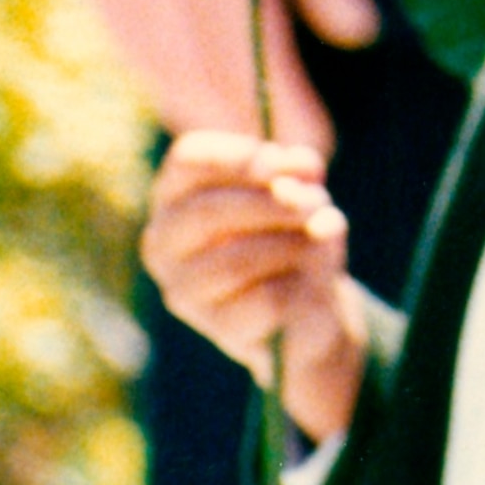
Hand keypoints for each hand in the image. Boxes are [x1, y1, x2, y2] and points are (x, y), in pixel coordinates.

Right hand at [55, 0, 378, 152]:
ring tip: (241, 147)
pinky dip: (158, 77)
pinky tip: (185, 96)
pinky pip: (128, 41)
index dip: (288, 105)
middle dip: (246, 127)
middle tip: (284, 169)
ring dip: (200, 112)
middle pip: (204, 73)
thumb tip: (359, 35)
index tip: (317, 147)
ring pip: (159, 67)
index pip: (258, 49)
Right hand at [140, 130, 369, 444]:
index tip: (277, 161)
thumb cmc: (292, 227)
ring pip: (238, 260)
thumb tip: (295, 189)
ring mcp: (184, 291)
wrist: (306, 300)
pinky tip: (306, 281)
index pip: (189, 159)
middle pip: (208, 211)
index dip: (237, 155)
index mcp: (175, 194)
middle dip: (272, 202)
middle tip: (317, 202)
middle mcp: (164, 243)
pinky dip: (299, 283)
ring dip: (294, 243)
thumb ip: (298, 176)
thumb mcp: (302, 187)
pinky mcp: (220, 329)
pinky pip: (266, 299)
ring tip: (319, 238)